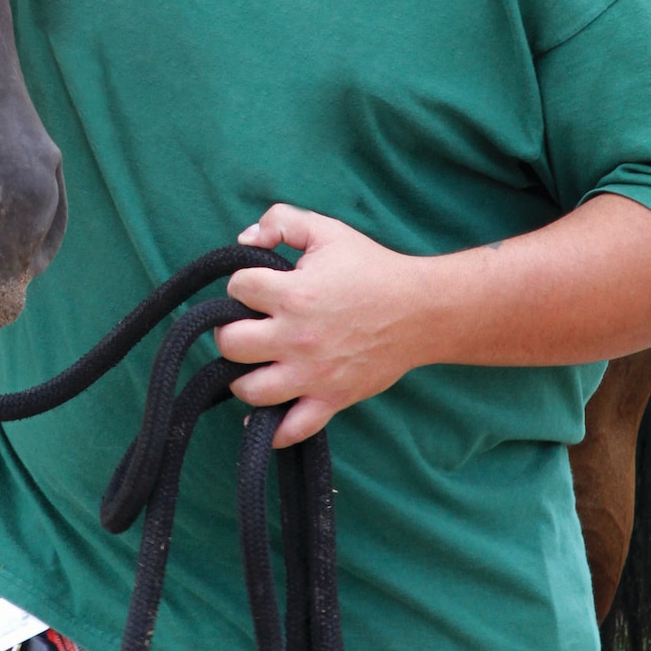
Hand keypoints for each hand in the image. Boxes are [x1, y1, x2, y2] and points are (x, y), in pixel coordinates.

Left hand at [216, 203, 425, 446]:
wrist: (420, 311)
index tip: (254, 287)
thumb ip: (281, 220)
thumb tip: (244, 240)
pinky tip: (266, 413)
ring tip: (253, 364)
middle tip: (244, 326)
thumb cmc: (371, 268)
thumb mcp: (327, 230)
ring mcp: (312, 374)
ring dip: (242, 377)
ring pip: (250, 390)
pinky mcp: (331, 400)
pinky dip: (272, 428)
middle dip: (229, 331)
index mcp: (293, 294)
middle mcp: (296, 338)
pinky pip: (291, 429)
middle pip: (230, 344)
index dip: (240, 284)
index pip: (237, 289)